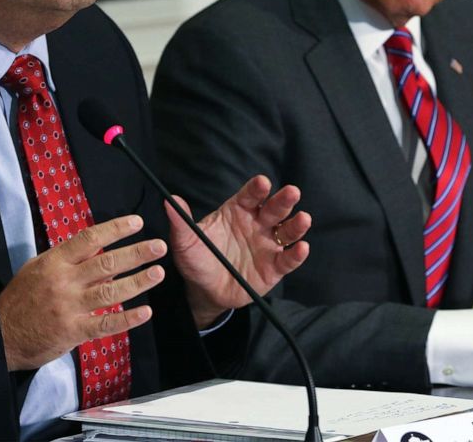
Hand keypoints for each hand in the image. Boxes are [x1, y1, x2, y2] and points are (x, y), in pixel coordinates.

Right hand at [0, 215, 165, 370]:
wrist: (0, 335)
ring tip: (158, 273)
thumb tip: (96, 248)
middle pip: (106, 263)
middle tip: (158, 246)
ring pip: (110, 292)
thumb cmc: (21, 298)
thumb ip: (66, 259)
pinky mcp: (73, 331)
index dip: (115, 229)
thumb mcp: (37, 268)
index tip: (136, 223)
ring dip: (137, 282)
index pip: (89, 239)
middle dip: (136, 253)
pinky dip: (127, 319)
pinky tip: (146, 312)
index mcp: (55, 261)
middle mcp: (64, 281)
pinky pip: (105, 325)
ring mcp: (69, 307)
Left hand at [166, 175, 310, 327]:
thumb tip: (169, 200)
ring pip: (286, 231)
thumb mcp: (185, 242)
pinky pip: (288, 259)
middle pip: (273, 208)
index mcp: (237, 211)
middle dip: (283, 200)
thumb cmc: (197, 259)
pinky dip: (297, 254)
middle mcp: (257, 224)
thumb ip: (181, 222)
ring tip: (303, 219)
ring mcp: (268, 245)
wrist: (205, 290)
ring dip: (296, 224)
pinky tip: (302, 248)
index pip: (250, 195)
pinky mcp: (274, 267)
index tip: (262, 182)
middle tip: (292, 192)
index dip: (257, 188)